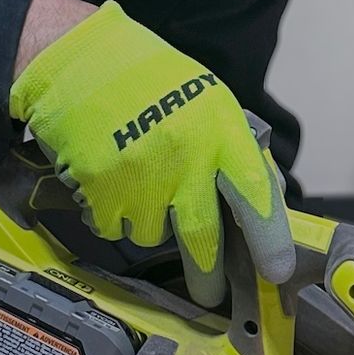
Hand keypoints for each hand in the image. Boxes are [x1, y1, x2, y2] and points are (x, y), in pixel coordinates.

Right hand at [9, 1, 293, 304]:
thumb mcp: (207, 102)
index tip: (276, 271)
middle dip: (208, 276)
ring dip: (148, 223)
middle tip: (211, 295)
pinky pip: (113, 226)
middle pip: (203, 238)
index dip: (270, 241)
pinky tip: (110, 178)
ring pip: (152, 235)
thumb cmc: (146, 79)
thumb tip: (267, 201)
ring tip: (138, 183)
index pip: (257, 196)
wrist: (77, 59)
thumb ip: (234, 151)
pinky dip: (112, 214)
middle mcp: (185, 156)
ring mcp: (141, 175)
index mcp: (220, 130)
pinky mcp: (100, 188)